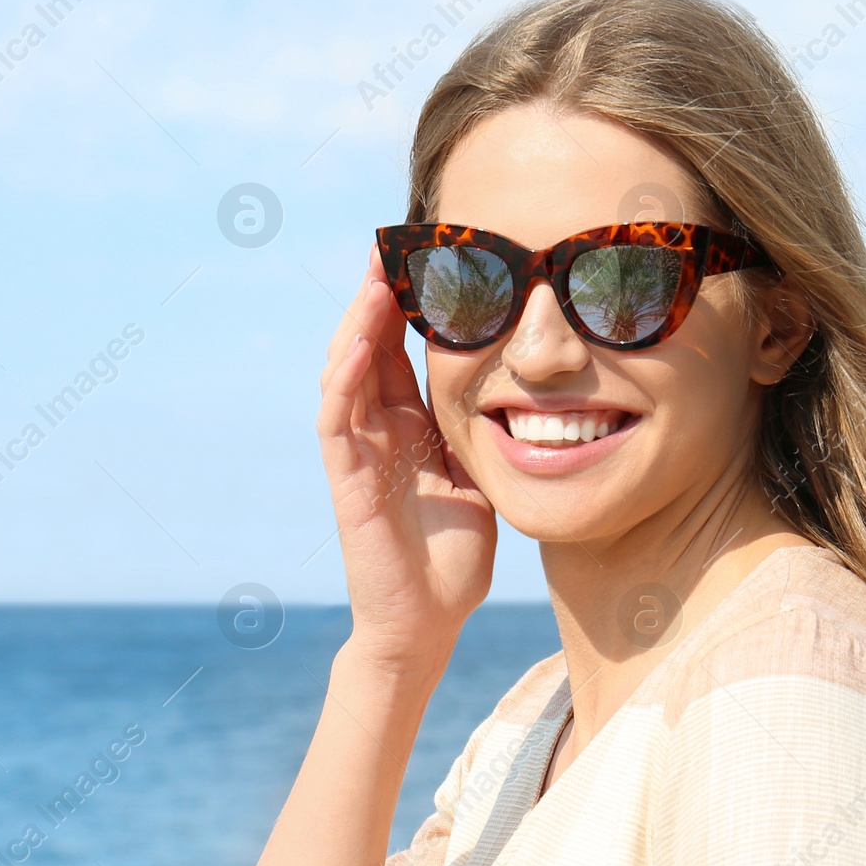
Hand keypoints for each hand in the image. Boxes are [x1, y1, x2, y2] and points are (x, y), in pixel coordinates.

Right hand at [316, 244, 497, 674]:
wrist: (428, 622)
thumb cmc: (454, 554)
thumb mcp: (478, 471)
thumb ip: (482, 428)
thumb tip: (528, 383)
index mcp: (408, 424)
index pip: (400, 348)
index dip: (407, 301)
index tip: (424, 253)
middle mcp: (377, 429)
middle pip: (367, 345)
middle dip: (377, 294)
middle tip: (390, 243)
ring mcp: (357, 453)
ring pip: (345, 371)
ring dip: (357, 324)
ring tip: (376, 278)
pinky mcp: (346, 482)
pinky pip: (337, 420)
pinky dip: (344, 380)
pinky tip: (357, 346)